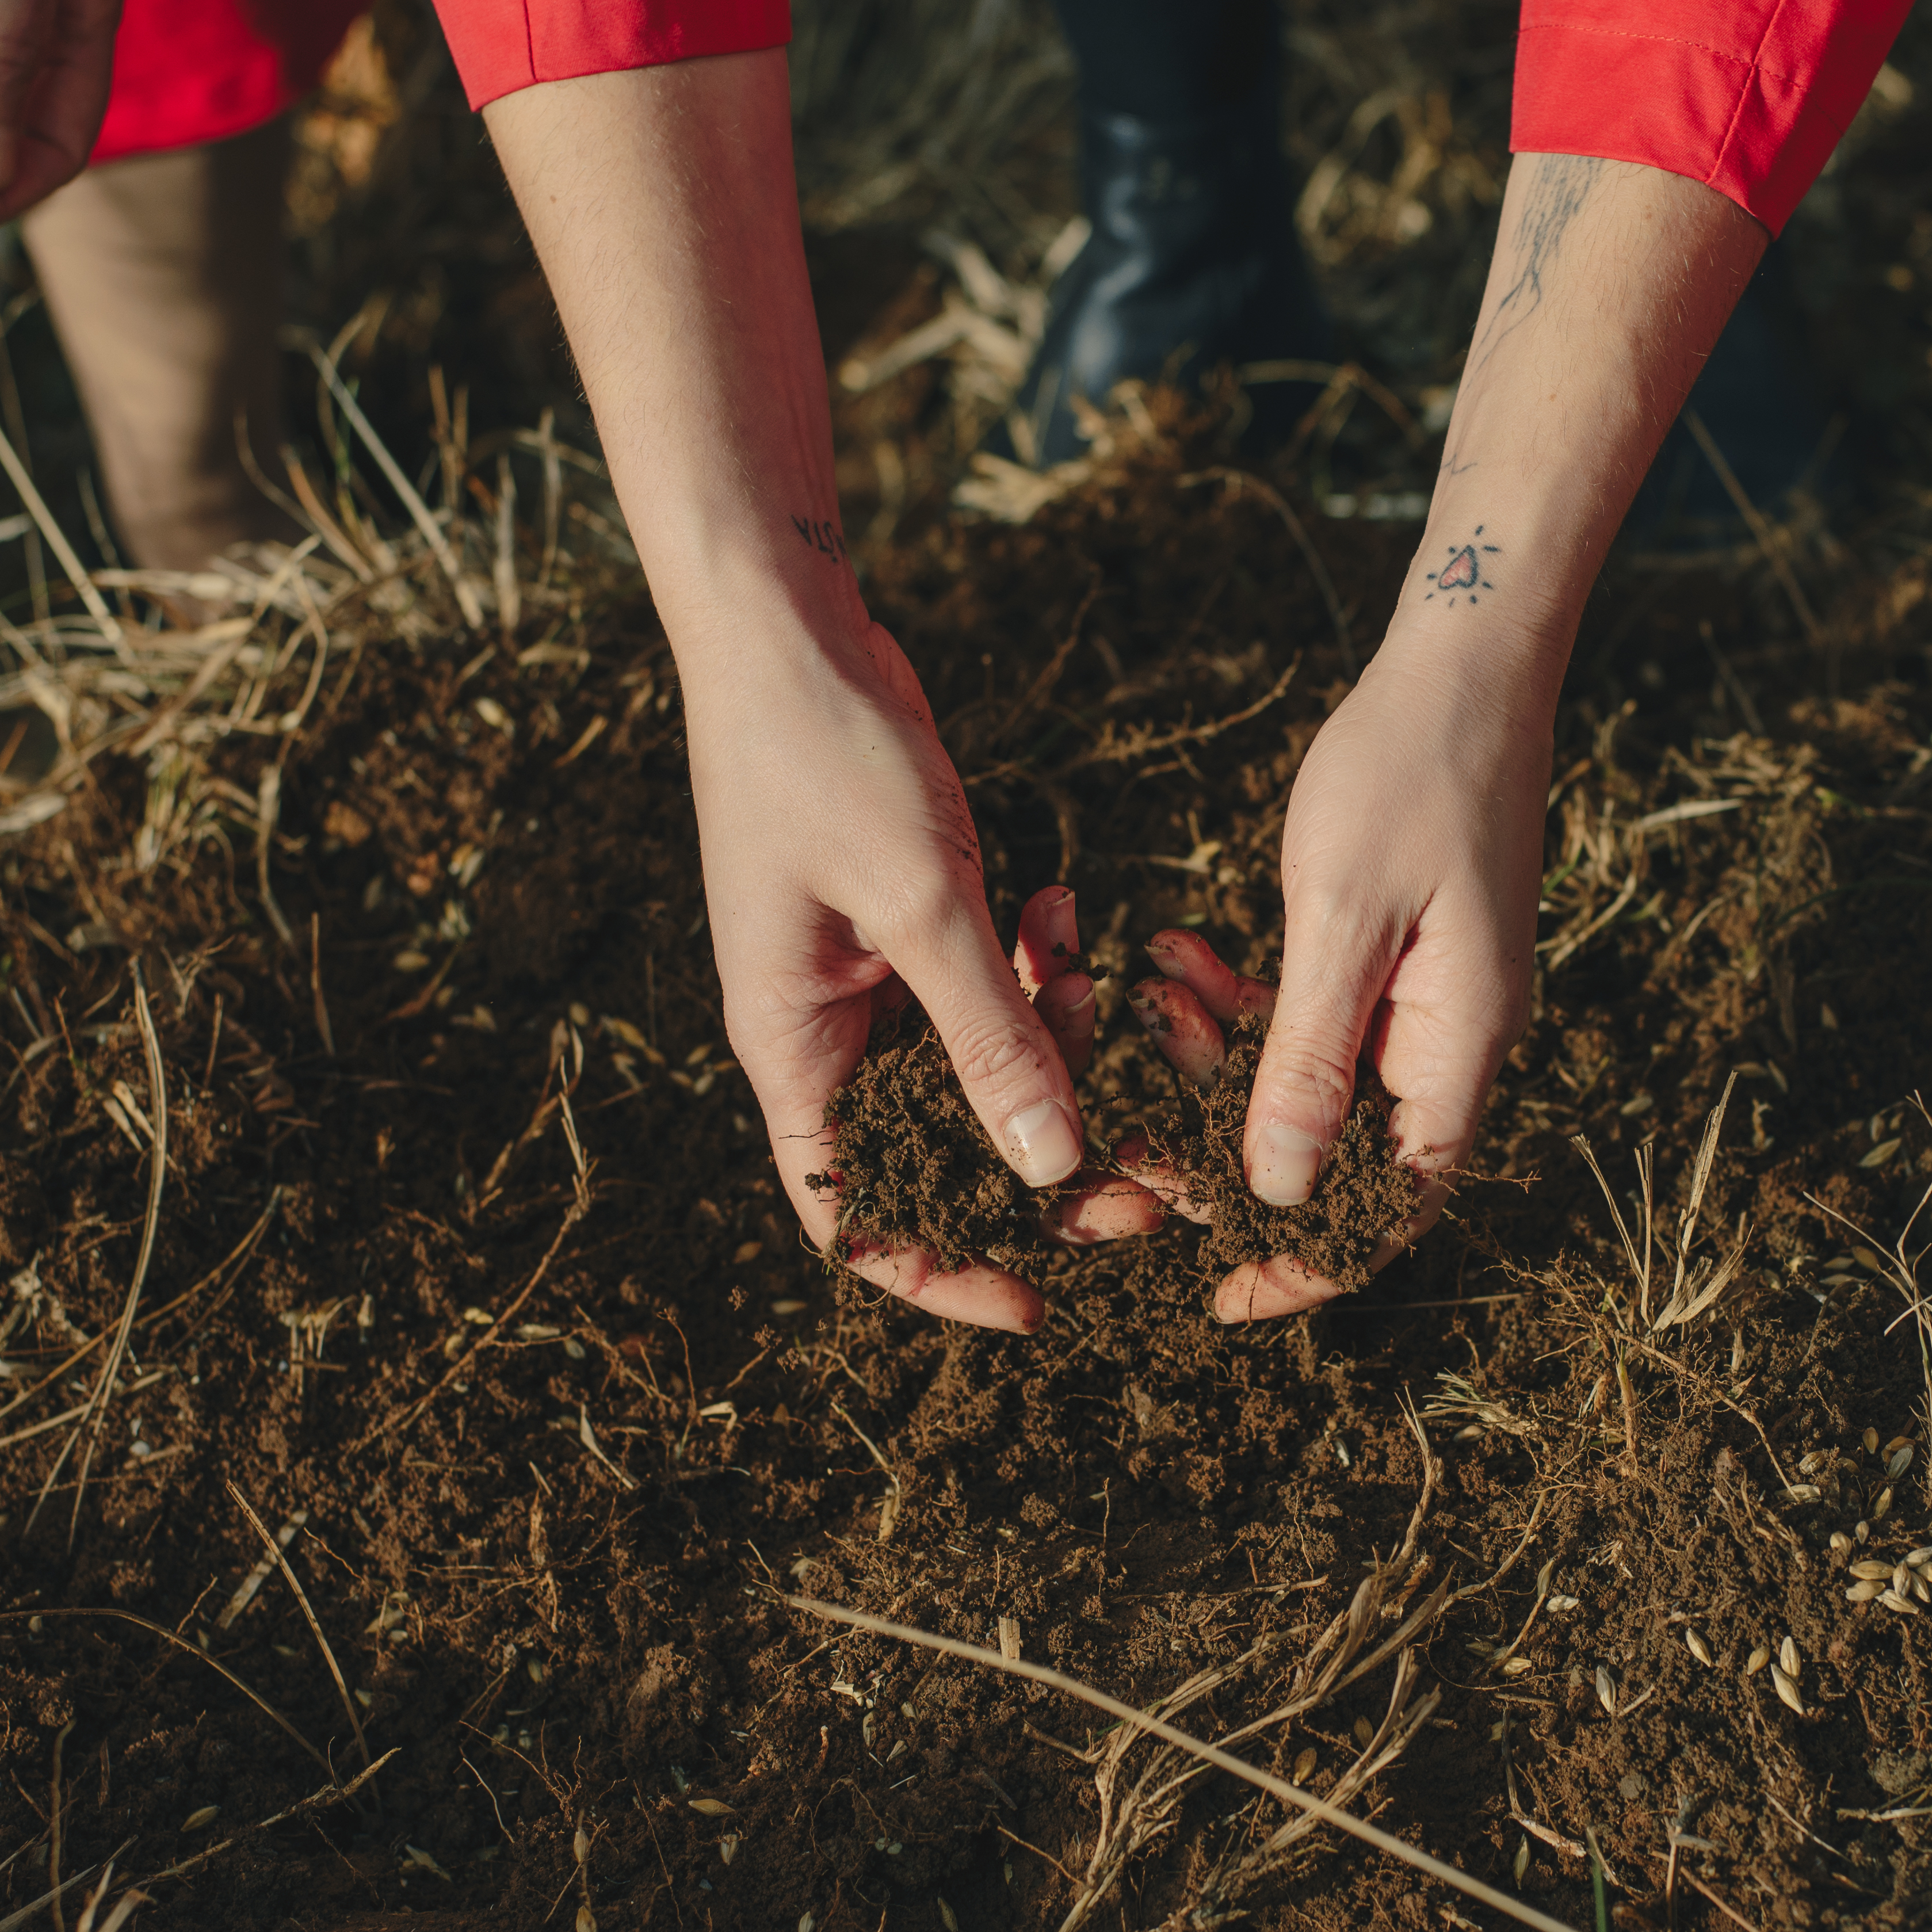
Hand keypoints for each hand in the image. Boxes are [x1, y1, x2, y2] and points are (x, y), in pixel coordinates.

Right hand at [696, 617, 1155, 1331]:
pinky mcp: (914, 919)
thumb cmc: (822, 757)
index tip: (1039, 1303)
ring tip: (1102, 991)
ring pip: (980, 1065)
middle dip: (1038, 1161)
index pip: (855, 1219)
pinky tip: (1066, 913)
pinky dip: (1037, 968)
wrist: (786, 627)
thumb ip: (989, 1039)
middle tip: (1145, 1168)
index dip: (941, 1274)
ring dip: (1052, 1048)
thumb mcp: (922, 903)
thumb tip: (1053, 1170)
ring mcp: (870, 975)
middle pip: (935, 1151)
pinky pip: (988, 986)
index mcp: (791, 1050)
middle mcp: (825, 1030)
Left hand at [1124, 649, 1545, 1318]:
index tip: (1215, 1296)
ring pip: (1304, 1085)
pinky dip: (1234, 1004)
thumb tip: (1278, 1193)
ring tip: (1150, 995)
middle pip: (1338, 1159)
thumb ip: (1309, 1056)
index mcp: (1459, 1050)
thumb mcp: (1345, 917)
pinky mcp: (1387, 959)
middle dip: (1228, 1156)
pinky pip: (1302, 1020)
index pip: (1389, 1208)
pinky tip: (1176, 956)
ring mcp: (1419, 1002)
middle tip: (1129, 1141)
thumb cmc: (1412, 776)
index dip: (1306, 1265)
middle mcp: (1447, 1044)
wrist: (1463, 668)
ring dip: (1216, 1061)